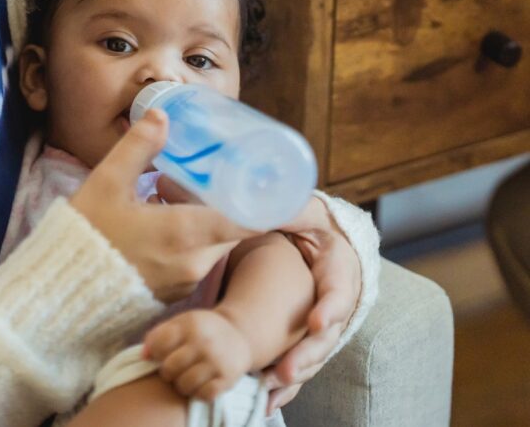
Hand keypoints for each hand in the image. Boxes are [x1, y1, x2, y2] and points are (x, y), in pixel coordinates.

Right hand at [70, 110, 256, 302]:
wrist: (58, 291)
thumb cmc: (85, 235)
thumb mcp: (108, 182)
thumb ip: (138, 147)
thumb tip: (162, 115)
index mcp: (187, 233)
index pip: (251, 221)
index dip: (264, 202)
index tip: (259, 180)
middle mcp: (194, 263)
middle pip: (232, 229)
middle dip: (222, 202)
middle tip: (198, 177)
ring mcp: (184, 283)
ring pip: (213, 246)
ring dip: (202, 220)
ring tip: (165, 195)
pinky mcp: (171, 295)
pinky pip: (194, 262)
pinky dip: (188, 241)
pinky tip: (156, 221)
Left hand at [143, 308, 251, 401]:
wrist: (238, 334)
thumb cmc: (202, 329)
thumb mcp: (182, 322)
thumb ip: (159, 334)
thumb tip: (143, 355)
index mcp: (190, 324)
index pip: (159, 345)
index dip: (155, 353)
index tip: (162, 353)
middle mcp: (204, 342)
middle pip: (170, 368)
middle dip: (167, 372)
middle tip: (173, 368)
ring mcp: (217, 361)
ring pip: (185, 385)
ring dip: (181, 385)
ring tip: (185, 377)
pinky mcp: (227, 378)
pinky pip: (203, 395)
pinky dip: (198, 393)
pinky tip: (199, 383)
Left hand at [261, 197, 361, 412]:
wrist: (321, 237)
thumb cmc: (310, 221)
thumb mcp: (303, 209)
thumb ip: (288, 208)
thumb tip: (263, 200)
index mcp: (338, 265)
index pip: (338, 289)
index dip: (330, 308)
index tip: (317, 323)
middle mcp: (338, 299)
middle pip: (329, 333)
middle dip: (308, 354)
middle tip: (284, 370)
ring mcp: (326, 322)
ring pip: (316, 354)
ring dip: (295, 373)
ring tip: (269, 388)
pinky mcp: (309, 336)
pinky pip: (302, 363)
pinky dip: (287, 385)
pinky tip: (268, 402)